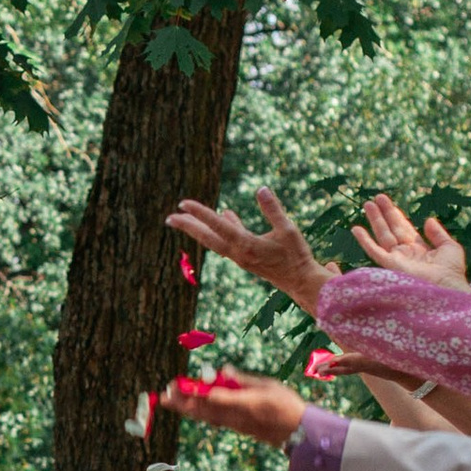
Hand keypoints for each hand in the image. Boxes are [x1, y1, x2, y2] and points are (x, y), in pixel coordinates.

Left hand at [159, 368, 304, 445]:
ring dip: (187, 408)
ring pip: (206, 416)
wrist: (299, 433)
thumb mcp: (269, 386)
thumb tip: (225, 371)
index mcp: (247, 403)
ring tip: (169, 400)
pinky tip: (188, 409)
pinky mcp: (237, 429)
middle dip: (183, 401)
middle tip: (165, 394)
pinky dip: (199, 413)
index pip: (218, 399)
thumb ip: (244, 380)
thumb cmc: (287, 405)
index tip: (183, 388)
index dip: (198, 393)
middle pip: (205, 409)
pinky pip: (214, 420)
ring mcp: (236, 425)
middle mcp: (237, 416)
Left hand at [165, 189, 335, 313]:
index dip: (199, 213)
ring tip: (186, 216)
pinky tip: (226, 214)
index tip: (183, 203)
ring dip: (200, 228)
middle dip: (188, 226)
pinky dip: (222, 228)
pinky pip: (227, 241)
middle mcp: (238, 253)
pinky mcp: (245, 258)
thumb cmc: (296, 256)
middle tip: (169, 217)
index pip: (217, 225)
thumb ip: (273, 209)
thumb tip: (261, 189)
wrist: (300, 282)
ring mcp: (240, 257)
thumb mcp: (288, 230)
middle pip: (207, 237)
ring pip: (214, 240)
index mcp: (246, 245)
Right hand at [352, 196, 470, 288]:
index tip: (388, 203)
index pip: (404, 229)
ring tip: (367, 204)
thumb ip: (438, 234)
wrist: (447, 287)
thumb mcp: (449, 247)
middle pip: (391, 229)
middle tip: (376, 198)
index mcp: (419, 250)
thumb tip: (428, 220)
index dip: (396, 215)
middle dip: (384, 214)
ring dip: (375, 220)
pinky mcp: (390, 265)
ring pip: (382, 236)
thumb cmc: (452, 271)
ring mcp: (396, 259)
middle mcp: (405, 254)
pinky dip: (364, 240)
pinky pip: (374, 251)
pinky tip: (356, 229)